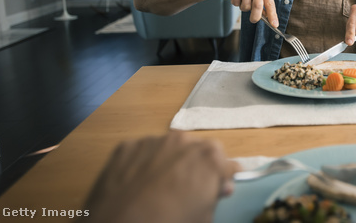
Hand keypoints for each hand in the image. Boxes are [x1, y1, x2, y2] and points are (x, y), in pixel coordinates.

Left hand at [84, 131, 239, 222]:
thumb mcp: (204, 217)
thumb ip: (215, 196)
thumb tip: (219, 187)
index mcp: (210, 158)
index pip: (228, 164)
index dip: (224, 177)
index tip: (219, 188)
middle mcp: (184, 140)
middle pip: (199, 150)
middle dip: (197, 166)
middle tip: (187, 190)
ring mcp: (153, 140)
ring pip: (170, 147)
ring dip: (170, 161)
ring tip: (159, 187)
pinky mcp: (127, 146)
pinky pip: (144, 152)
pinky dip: (144, 163)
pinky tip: (138, 185)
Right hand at [212, 0, 278, 26]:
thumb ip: (262, 6)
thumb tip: (268, 19)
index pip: (270, 3)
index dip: (272, 15)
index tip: (274, 25)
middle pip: (258, 5)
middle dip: (255, 16)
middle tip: (253, 20)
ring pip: (246, 5)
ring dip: (243, 7)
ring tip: (241, 0)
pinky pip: (236, 3)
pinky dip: (235, 3)